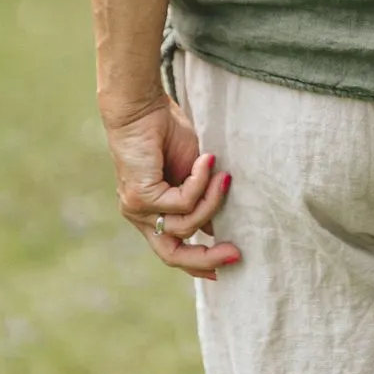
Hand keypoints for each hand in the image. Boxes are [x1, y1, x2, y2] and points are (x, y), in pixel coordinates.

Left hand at [106, 96, 239, 278]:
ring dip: (211, 202)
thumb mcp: (191, 170)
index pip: (173, 248)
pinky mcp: (140, 197)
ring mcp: (138, 209)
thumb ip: (198, 198)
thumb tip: (214, 227)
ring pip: (184, 225)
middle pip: (172, 255)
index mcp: (152, 212)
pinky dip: (200, 183)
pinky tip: (207, 160)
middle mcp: (141, 216)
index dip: (199, 263)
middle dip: (206, 259)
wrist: (141, 106)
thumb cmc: (165, 130)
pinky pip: (181, 202)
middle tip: (235, 253)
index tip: (226, 267)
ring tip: (224, 177)